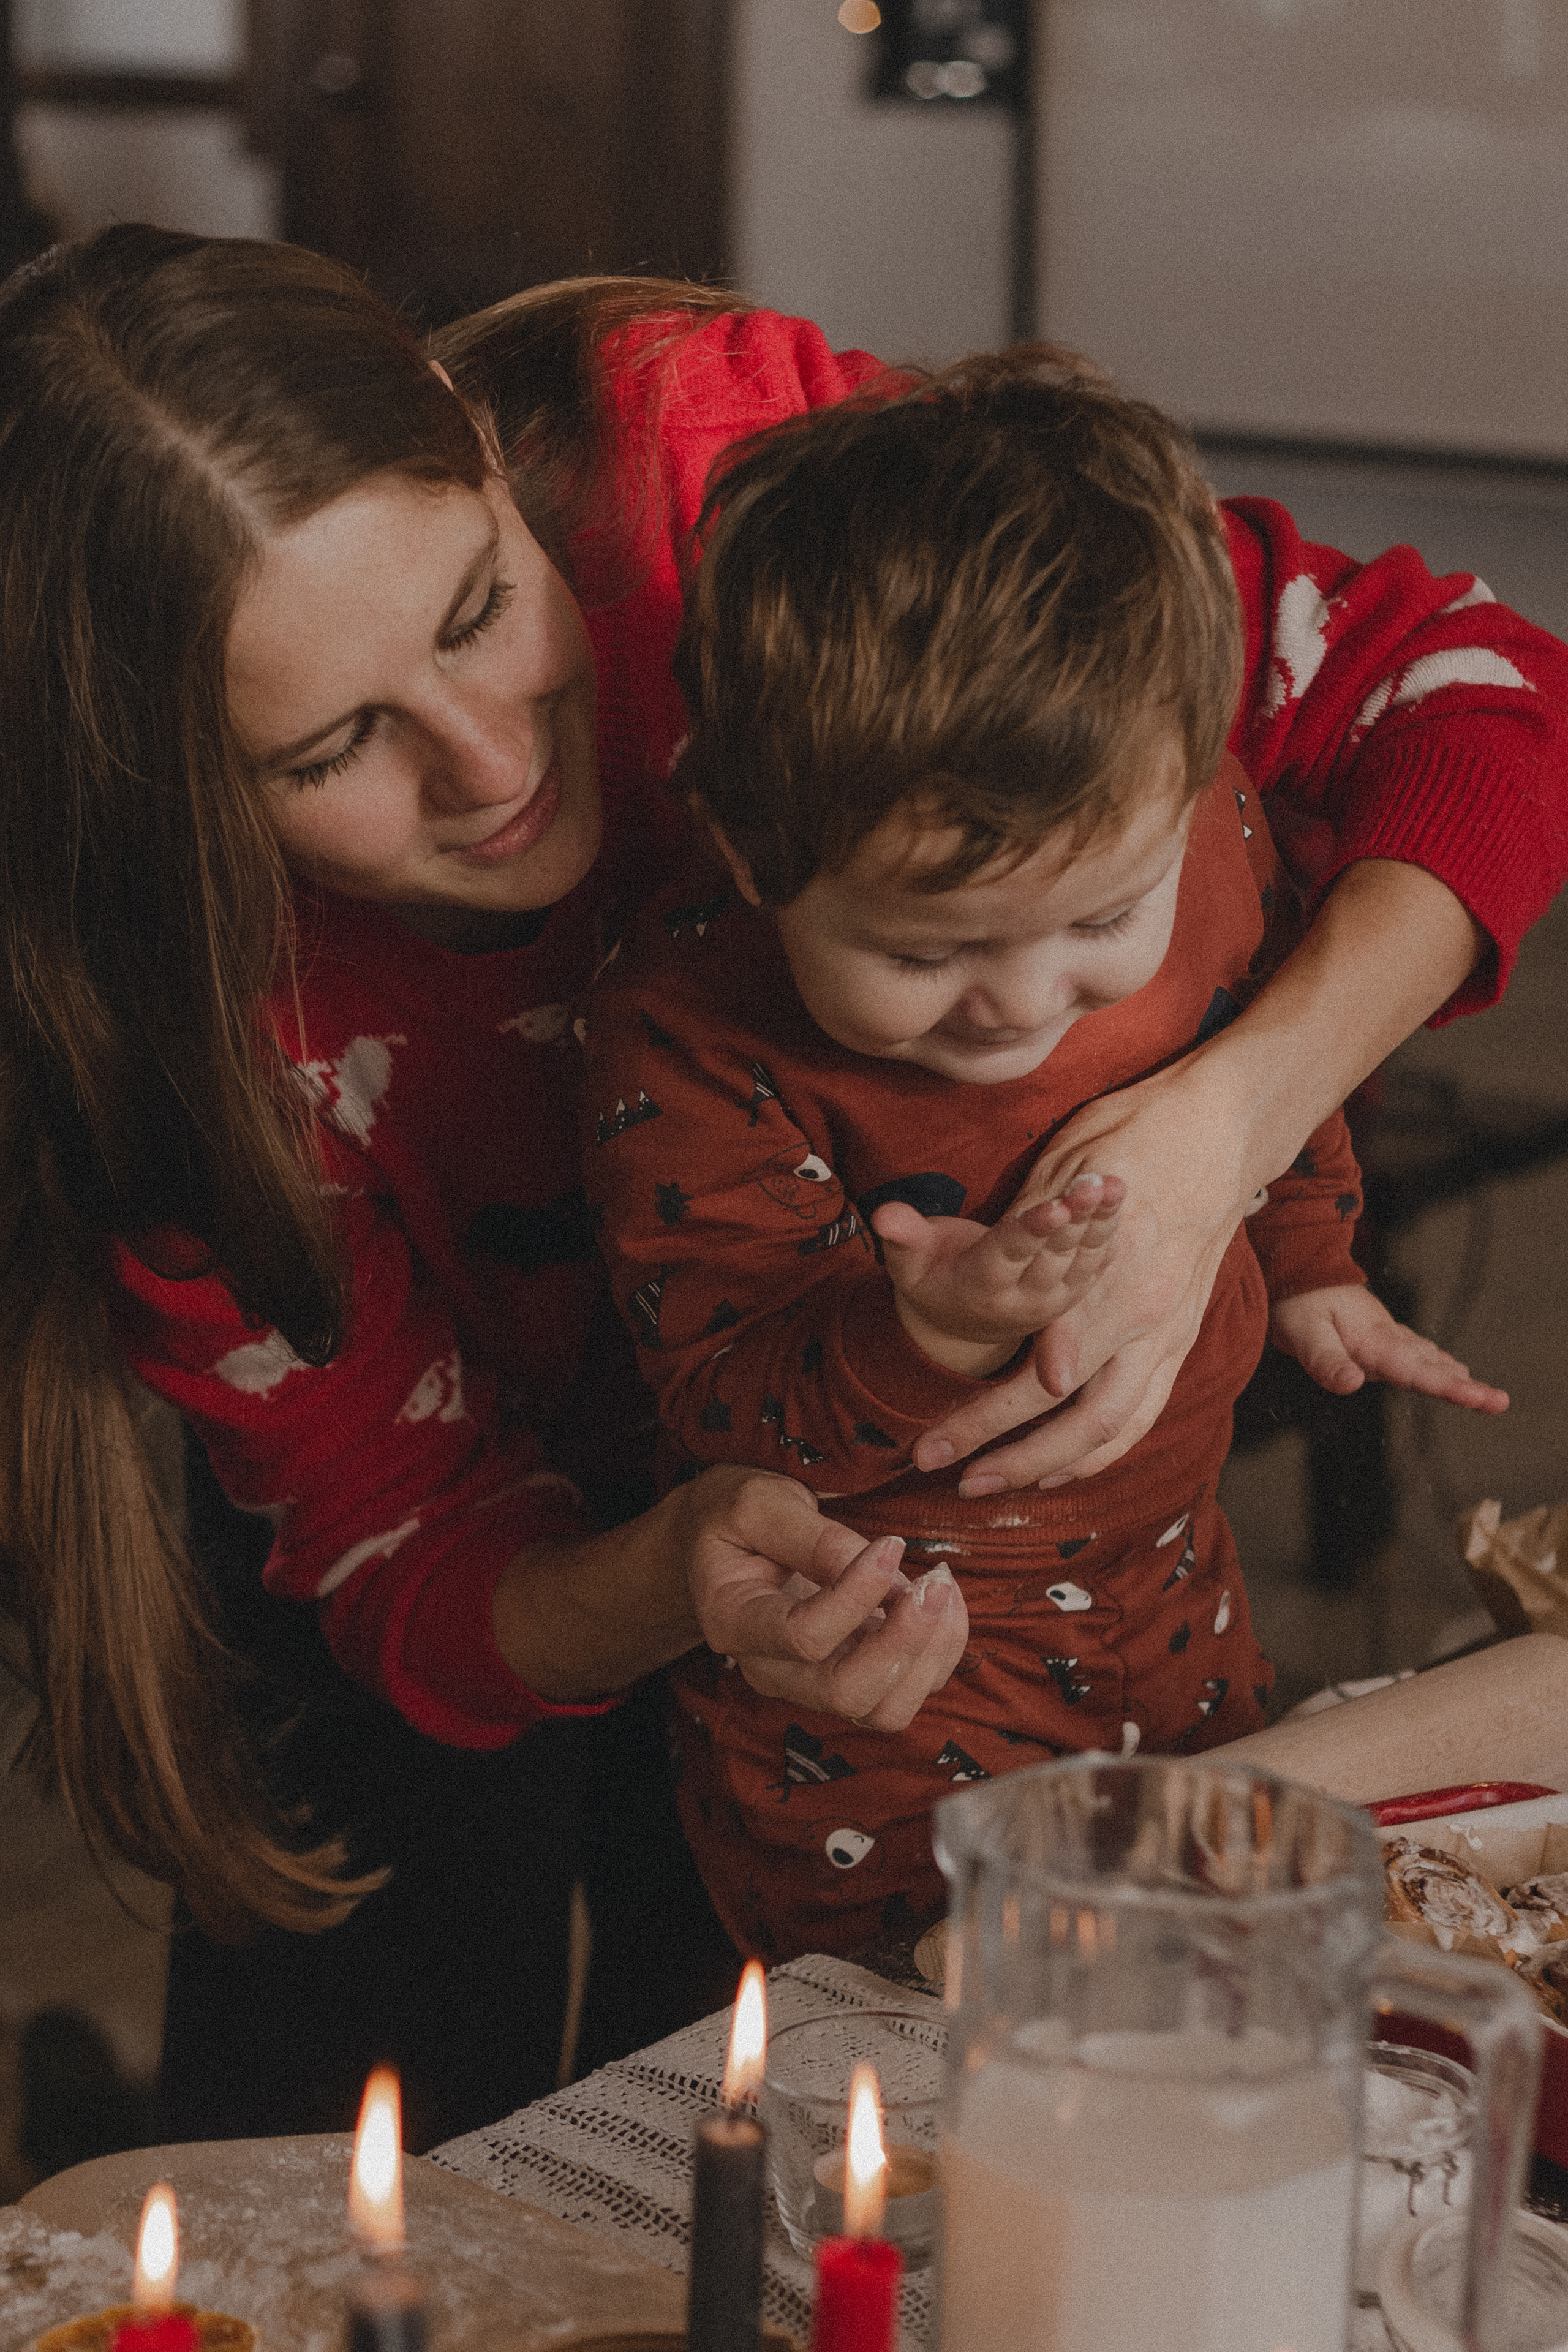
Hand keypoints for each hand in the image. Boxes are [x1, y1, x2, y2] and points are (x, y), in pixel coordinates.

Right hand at [678, 1466, 968, 1729]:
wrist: (725, 1541)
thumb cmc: (738, 1517)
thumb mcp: (762, 1505)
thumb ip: (817, 1537)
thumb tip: (885, 1565)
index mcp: (735, 1622)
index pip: (804, 1637)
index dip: (858, 1596)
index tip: (891, 1545)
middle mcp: (771, 1671)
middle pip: (847, 1693)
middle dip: (904, 1642)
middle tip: (934, 1584)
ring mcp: (810, 1684)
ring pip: (885, 1709)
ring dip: (929, 1654)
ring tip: (941, 1588)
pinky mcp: (849, 1679)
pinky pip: (906, 1692)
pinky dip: (938, 1652)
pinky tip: (941, 1599)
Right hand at [872, 1172, 1123, 1374]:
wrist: (961, 1323)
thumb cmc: (931, 1277)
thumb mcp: (907, 1262)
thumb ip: (900, 1237)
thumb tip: (882, 1215)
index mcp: (980, 1289)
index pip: (1008, 1256)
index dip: (1030, 1230)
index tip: (1052, 1204)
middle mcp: (1022, 1301)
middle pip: (1052, 1255)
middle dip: (1074, 1218)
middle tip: (1093, 1181)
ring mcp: (1052, 1301)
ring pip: (1080, 1259)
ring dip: (1099, 1220)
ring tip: (1113, 1183)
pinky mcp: (1072, 1294)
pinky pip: (1094, 1261)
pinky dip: (1108, 1229)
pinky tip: (1118, 1195)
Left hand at [912, 1056, 1253, 1492]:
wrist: (1221, 1129)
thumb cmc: (1133, 1137)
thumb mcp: (1068, 1165)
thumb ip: (1034, 1231)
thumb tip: (993, 1274)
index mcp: (1112, 1280)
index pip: (1041, 1374)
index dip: (987, 1417)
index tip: (937, 1445)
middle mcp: (1148, 1319)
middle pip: (1077, 1419)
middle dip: (1013, 1457)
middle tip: (953, 1479)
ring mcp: (1172, 1333)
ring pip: (1114, 1429)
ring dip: (1052, 1467)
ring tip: (993, 1485)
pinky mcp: (1183, 1337)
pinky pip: (1142, 1413)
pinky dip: (1100, 1451)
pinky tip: (1059, 1468)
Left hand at [1269, 1284, 1508, 1412]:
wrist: (1294, 1265)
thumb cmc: (1295, 1300)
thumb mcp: (1302, 1332)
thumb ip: (1326, 1360)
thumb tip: (1353, 1385)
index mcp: (1374, 1340)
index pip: (1418, 1371)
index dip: (1451, 1388)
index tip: (1484, 1399)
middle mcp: (1386, 1337)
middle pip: (1431, 1366)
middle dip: (1465, 1387)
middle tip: (1499, 1402)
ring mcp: (1383, 1333)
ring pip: (1426, 1357)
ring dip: (1453, 1374)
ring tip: (1479, 1393)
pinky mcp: (1375, 1332)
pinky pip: (1413, 1349)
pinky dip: (1433, 1361)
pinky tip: (1444, 1366)